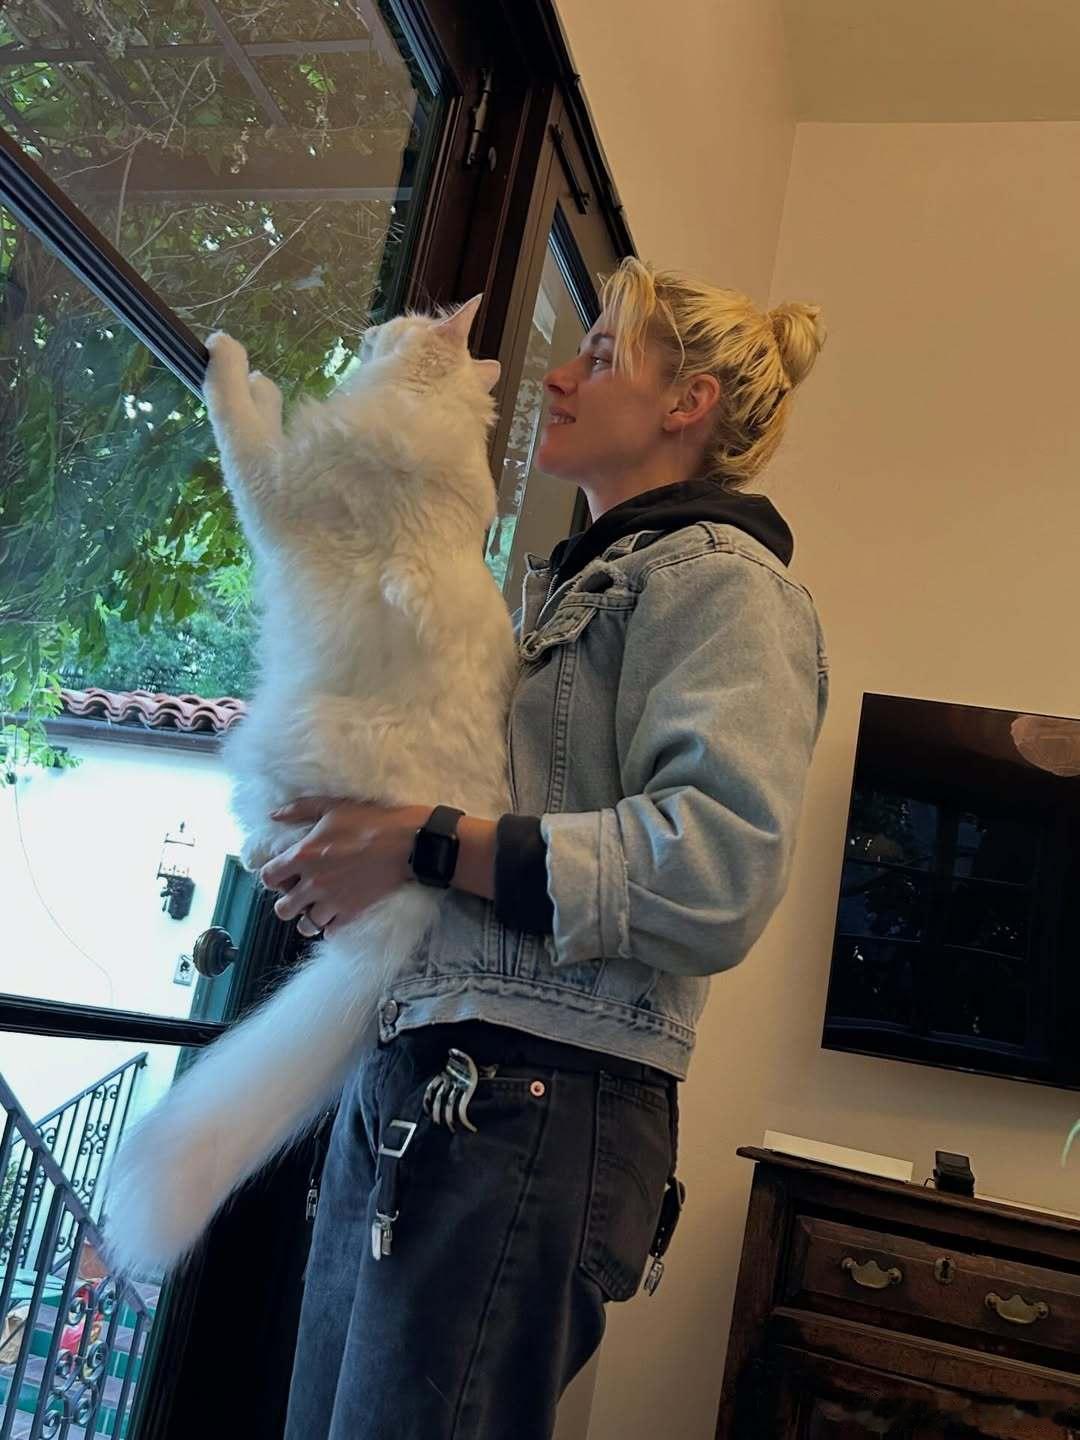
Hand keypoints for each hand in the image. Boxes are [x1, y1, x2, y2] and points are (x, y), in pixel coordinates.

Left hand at [260, 798, 428, 936]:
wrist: (407, 843)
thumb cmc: (370, 821)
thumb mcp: (331, 806)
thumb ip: (299, 810)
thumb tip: (274, 815)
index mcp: (303, 856)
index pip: (268, 878)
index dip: (272, 877)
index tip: (282, 874)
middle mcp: (313, 883)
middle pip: (282, 909)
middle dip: (287, 902)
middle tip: (299, 892)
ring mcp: (333, 901)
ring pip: (305, 926)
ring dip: (307, 917)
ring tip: (316, 906)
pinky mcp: (352, 912)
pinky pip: (330, 932)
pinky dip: (330, 926)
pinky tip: (335, 913)